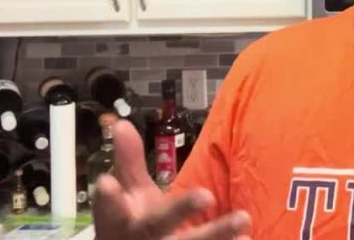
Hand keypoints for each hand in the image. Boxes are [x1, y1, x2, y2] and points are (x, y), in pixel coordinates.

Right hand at [92, 119, 250, 239]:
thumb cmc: (134, 226)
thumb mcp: (130, 195)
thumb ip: (129, 162)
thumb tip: (121, 123)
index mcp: (120, 221)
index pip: (110, 209)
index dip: (108, 198)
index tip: (107, 181)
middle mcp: (139, 238)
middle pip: (156, 226)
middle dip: (179, 210)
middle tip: (207, 195)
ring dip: (216, 234)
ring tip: (244, 217)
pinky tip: (246, 239)